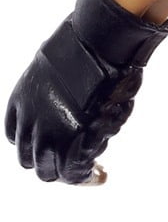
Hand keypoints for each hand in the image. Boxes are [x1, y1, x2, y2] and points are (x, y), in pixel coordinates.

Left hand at [7, 40, 142, 183]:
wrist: (97, 45)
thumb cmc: (86, 47)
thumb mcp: (55, 67)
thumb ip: (56, 91)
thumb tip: (74, 101)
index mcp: (21, 99)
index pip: (15, 135)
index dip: (33, 143)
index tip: (51, 145)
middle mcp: (29, 121)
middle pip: (28, 158)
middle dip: (50, 164)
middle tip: (71, 165)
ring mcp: (48, 135)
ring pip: (48, 171)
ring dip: (67, 174)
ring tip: (89, 171)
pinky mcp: (71, 145)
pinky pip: (74, 173)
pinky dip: (86, 176)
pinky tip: (99, 174)